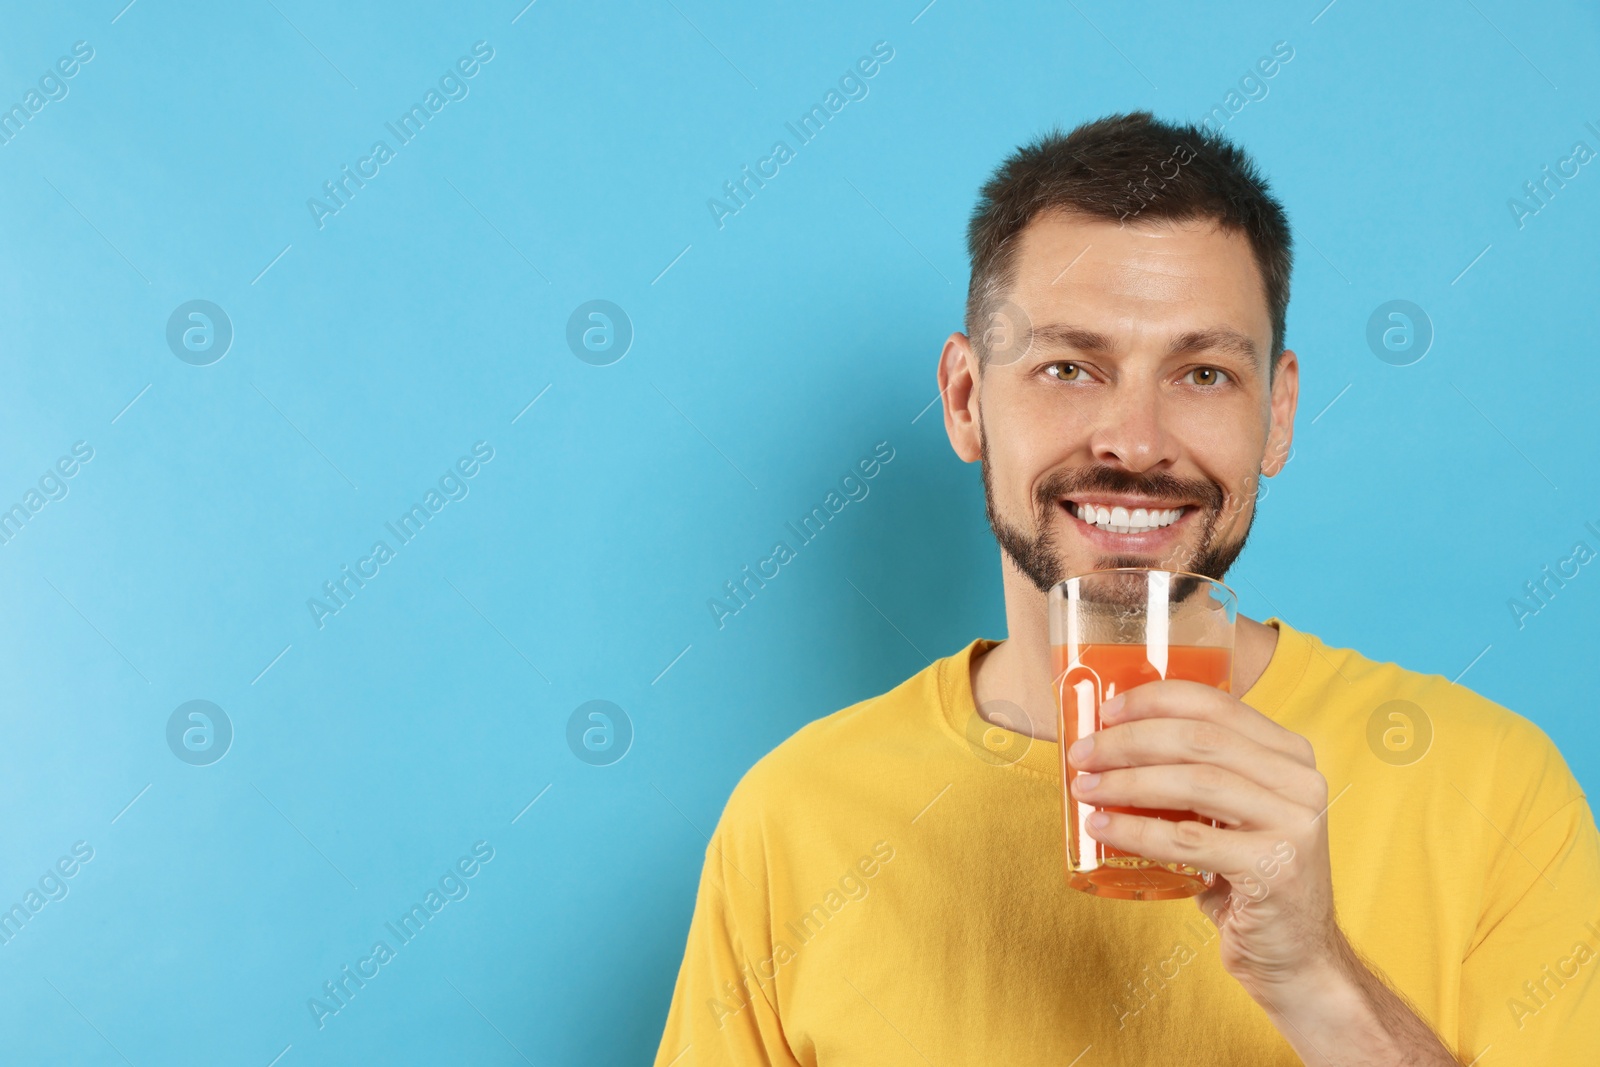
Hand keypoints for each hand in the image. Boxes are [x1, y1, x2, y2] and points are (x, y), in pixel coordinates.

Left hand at [1065, 680, 1460, 1064]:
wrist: (1294, 955)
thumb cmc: (1245, 877)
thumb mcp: (1230, 813)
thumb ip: (1196, 774)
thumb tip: (1111, 741)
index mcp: (1289, 754)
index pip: (1216, 705)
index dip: (1155, 700)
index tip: (1107, 711)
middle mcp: (1301, 781)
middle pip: (1199, 740)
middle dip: (1130, 741)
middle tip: (1083, 754)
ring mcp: (1294, 824)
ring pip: (1194, 783)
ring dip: (1128, 782)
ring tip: (1086, 788)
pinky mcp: (1275, 868)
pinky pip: (1189, 841)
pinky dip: (1137, 831)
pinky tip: (1103, 828)